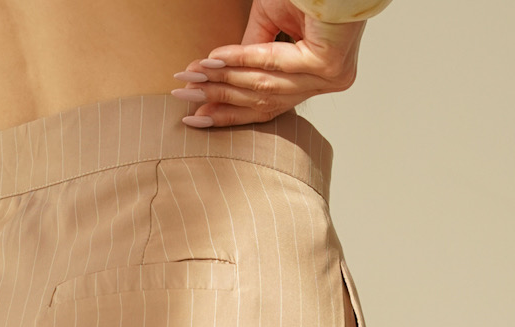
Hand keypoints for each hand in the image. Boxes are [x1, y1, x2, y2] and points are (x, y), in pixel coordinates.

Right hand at [170, 1, 363, 126]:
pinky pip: (273, 64)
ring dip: (223, 80)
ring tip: (192, 79)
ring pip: (265, 84)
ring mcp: (330, 77)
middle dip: (219, 97)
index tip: (196, 116)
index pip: (269, 104)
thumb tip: (222, 72)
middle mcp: (327, 81)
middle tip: (184, 98)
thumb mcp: (270, 22)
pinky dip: (241, 59)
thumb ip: (250, 51)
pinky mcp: (328, 64)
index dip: (230, 111)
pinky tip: (214, 60)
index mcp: (318, 76)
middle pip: (262, 98)